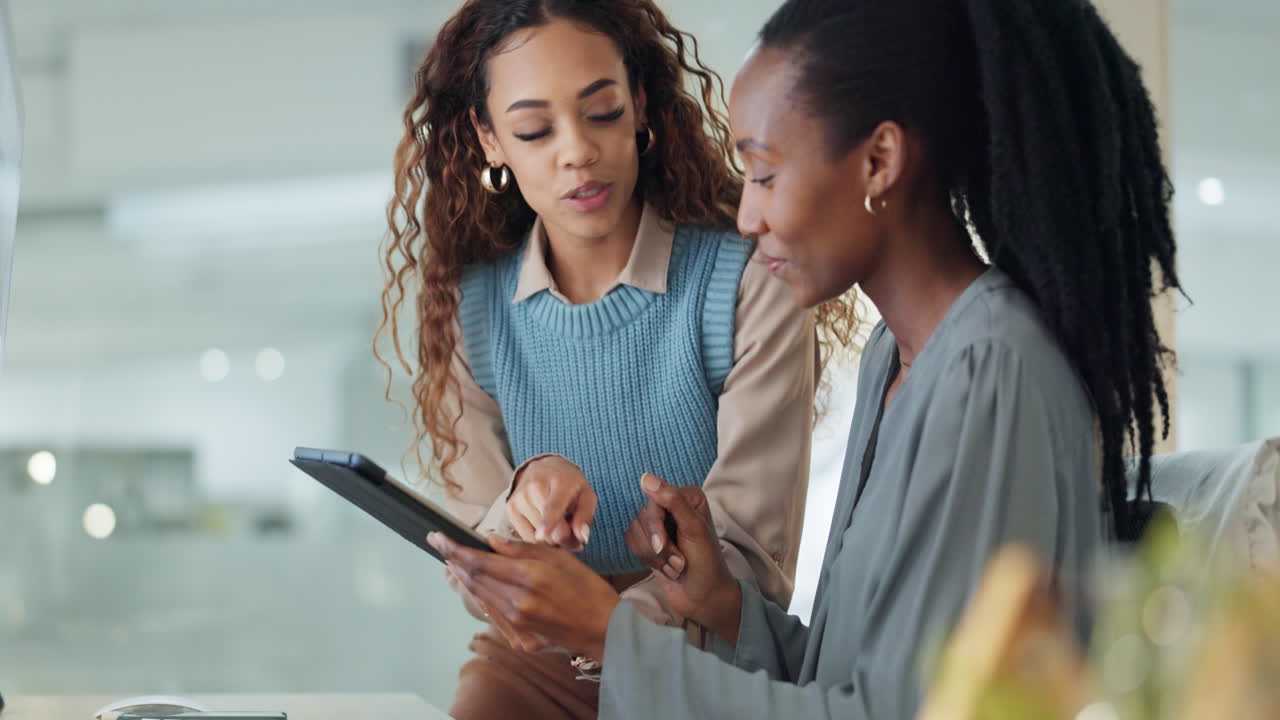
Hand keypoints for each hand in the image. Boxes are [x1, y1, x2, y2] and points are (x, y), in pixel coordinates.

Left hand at [429, 532, 619, 659]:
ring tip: (455, 562)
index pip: (479, 561)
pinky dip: (481, 597)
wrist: (604, 629)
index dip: (454, 548)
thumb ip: (521, 548)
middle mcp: (518, 604)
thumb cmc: (587, 589)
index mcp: (529, 578)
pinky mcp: (519, 639)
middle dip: (455, 560)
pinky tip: (478, 586)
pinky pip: (492, 615)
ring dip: (464, 579)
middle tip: (441, 546)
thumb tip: (490, 540)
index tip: (437, 537)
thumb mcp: (559, 557)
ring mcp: (517, 625)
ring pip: (480, 597)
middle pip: (475, 579)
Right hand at [507, 456, 596, 550]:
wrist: (545, 468)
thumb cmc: (570, 485)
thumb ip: (585, 516)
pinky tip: (545, 526)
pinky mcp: (510, 507)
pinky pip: (526, 537)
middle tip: (572, 534)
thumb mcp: (587, 496)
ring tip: (558, 525)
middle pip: (547, 529)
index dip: (548, 522)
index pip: (553, 506)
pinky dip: (537, 538)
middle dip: (562, 539)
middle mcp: (535, 487)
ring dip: (550, 539)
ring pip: (536, 537)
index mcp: (560, 482)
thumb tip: (581, 537)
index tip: (542, 535)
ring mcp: (520, 497)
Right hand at [627, 474, 742, 645]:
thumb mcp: (694, 530)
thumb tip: (646, 478)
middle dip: (659, 545)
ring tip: (675, 566)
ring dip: (655, 556)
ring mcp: (659, 524)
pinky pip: (630, 541)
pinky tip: (664, 568)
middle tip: (678, 562)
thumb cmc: (707, 564)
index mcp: (687, 498)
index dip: (656, 524)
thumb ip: (673, 502)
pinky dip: (646, 559)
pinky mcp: (648, 541)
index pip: (655, 499)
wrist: (703, 598)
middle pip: (643, 516)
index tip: (664, 546)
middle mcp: (672, 507)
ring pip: (634, 530)